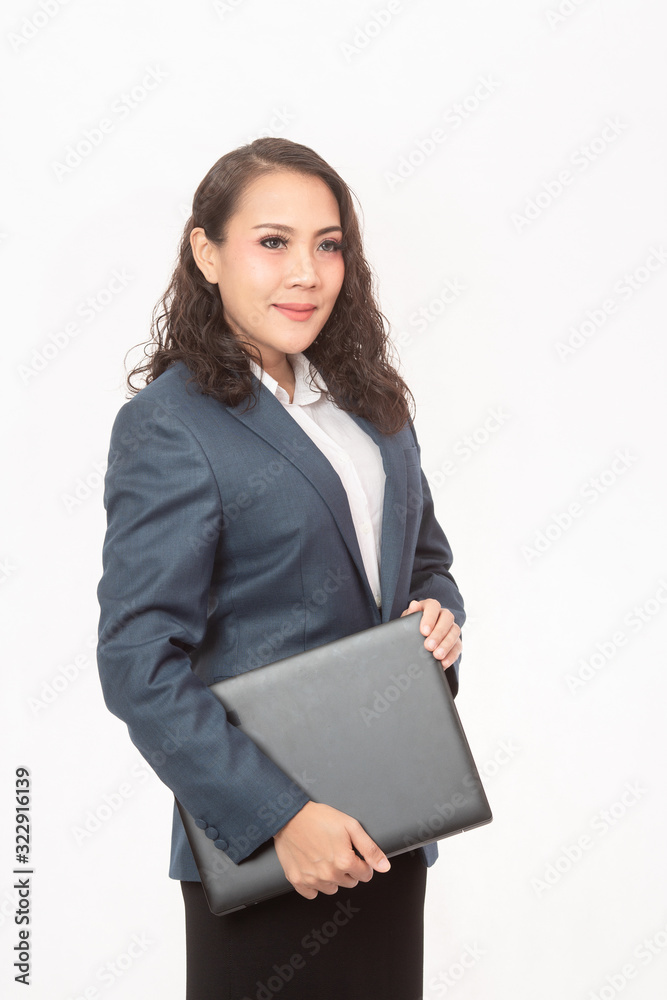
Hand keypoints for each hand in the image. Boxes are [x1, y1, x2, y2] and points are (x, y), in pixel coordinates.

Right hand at [273, 801, 390, 899]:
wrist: (290, 816)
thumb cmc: (319, 818)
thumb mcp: (351, 826)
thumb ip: (370, 848)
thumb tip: (384, 866)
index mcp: (344, 861)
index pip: (365, 875)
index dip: (362, 863)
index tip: (354, 854)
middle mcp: (329, 874)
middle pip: (350, 883)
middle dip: (348, 870)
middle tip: (338, 852)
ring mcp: (312, 879)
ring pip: (332, 888)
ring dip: (332, 877)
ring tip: (325, 857)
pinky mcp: (298, 881)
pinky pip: (312, 893)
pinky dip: (314, 884)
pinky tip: (313, 867)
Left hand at [401, 598, 461, 668]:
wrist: (415, 640)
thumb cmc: (411, 627)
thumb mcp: (407, 621)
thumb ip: (410, 614)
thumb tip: (414, 605)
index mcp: (431, 607)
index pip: (433, 606)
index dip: (430, 618)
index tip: (424, 631)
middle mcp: (444, 615)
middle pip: (447, 619)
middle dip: (438, 633)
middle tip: (429, 646)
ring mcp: (452, 628)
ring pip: (455, 632)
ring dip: (446, 645)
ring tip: (436, 656)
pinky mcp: (456, 642)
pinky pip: (458, 647)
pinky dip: (451, 656)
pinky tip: (444, 663)